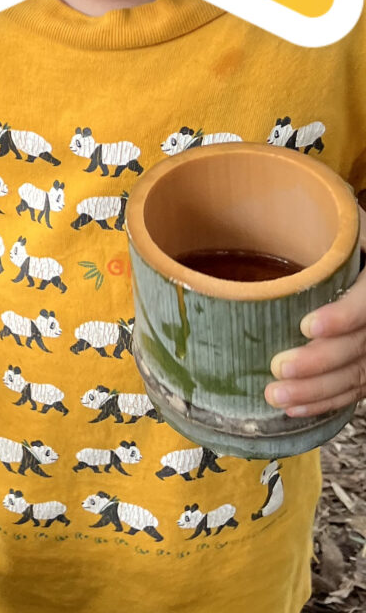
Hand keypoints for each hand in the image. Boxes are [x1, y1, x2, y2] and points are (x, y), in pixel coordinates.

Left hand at [269, 210, 365, 415]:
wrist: (355, 257)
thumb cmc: (330, 229)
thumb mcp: (333, 218)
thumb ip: (312, 219)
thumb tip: (257, 203)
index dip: (345, 316)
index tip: (308, 325)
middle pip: (361, 344)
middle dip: (320, 363)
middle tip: (279, 369)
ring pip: (357, 373)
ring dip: (317, 391)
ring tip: (277, 397)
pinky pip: (355, 388)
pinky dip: (326, 401)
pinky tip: (295, 409)